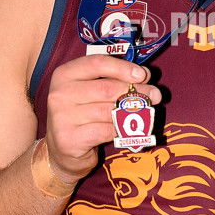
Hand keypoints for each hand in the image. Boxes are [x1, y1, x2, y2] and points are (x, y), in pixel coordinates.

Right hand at [44, 54, 160, 184]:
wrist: (63, 150)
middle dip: (135, 91)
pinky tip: (126, 129)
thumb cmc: (83, 115)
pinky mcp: (69, 139)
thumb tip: (144, 75)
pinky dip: (120, 130)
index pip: (97, 63)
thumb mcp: (91, 91)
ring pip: (109, 111)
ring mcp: (62, 117)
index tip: (143, 74)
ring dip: (133, 112)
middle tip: (155, 95)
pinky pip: (106, 130)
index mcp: (64, 74)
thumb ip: (113, 80)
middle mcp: (59, 93)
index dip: (123, 68)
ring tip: (148, 112)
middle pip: (107, 87)